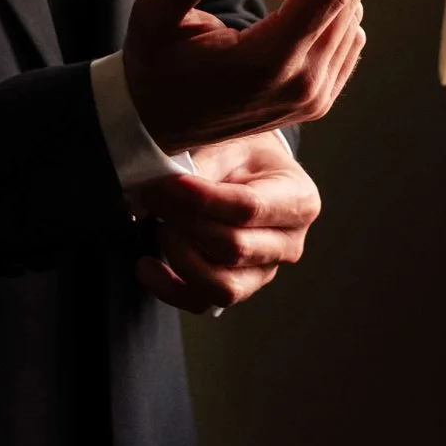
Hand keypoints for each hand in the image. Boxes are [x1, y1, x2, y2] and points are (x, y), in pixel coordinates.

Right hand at [120, 0, 365, 152]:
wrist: (159, 124)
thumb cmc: (155, 66)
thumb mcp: (154, 17)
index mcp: (265, 62)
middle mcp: (301, 84)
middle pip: (346, 1)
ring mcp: (314, 98)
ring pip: (352, 19)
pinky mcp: (317, 102)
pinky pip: (348, 43)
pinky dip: (328, 16)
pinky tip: (288, 13)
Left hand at [134, 132, 320, 313]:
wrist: (250, 170)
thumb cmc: (243, 153)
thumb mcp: (231, 143)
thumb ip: (205, 165)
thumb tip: (168, 189)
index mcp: (299, 200)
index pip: (248, 208)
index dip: (202, 200)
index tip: (168, 185)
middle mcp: (288, 243)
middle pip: (234, 248)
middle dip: (186, 223)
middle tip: (157, 197)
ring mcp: (264, 272)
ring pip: (223, 286)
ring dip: (181, 257)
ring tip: (161, 226)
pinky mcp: (237, 288)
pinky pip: (202, 302)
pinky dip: (169, 288)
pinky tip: (147, 265)